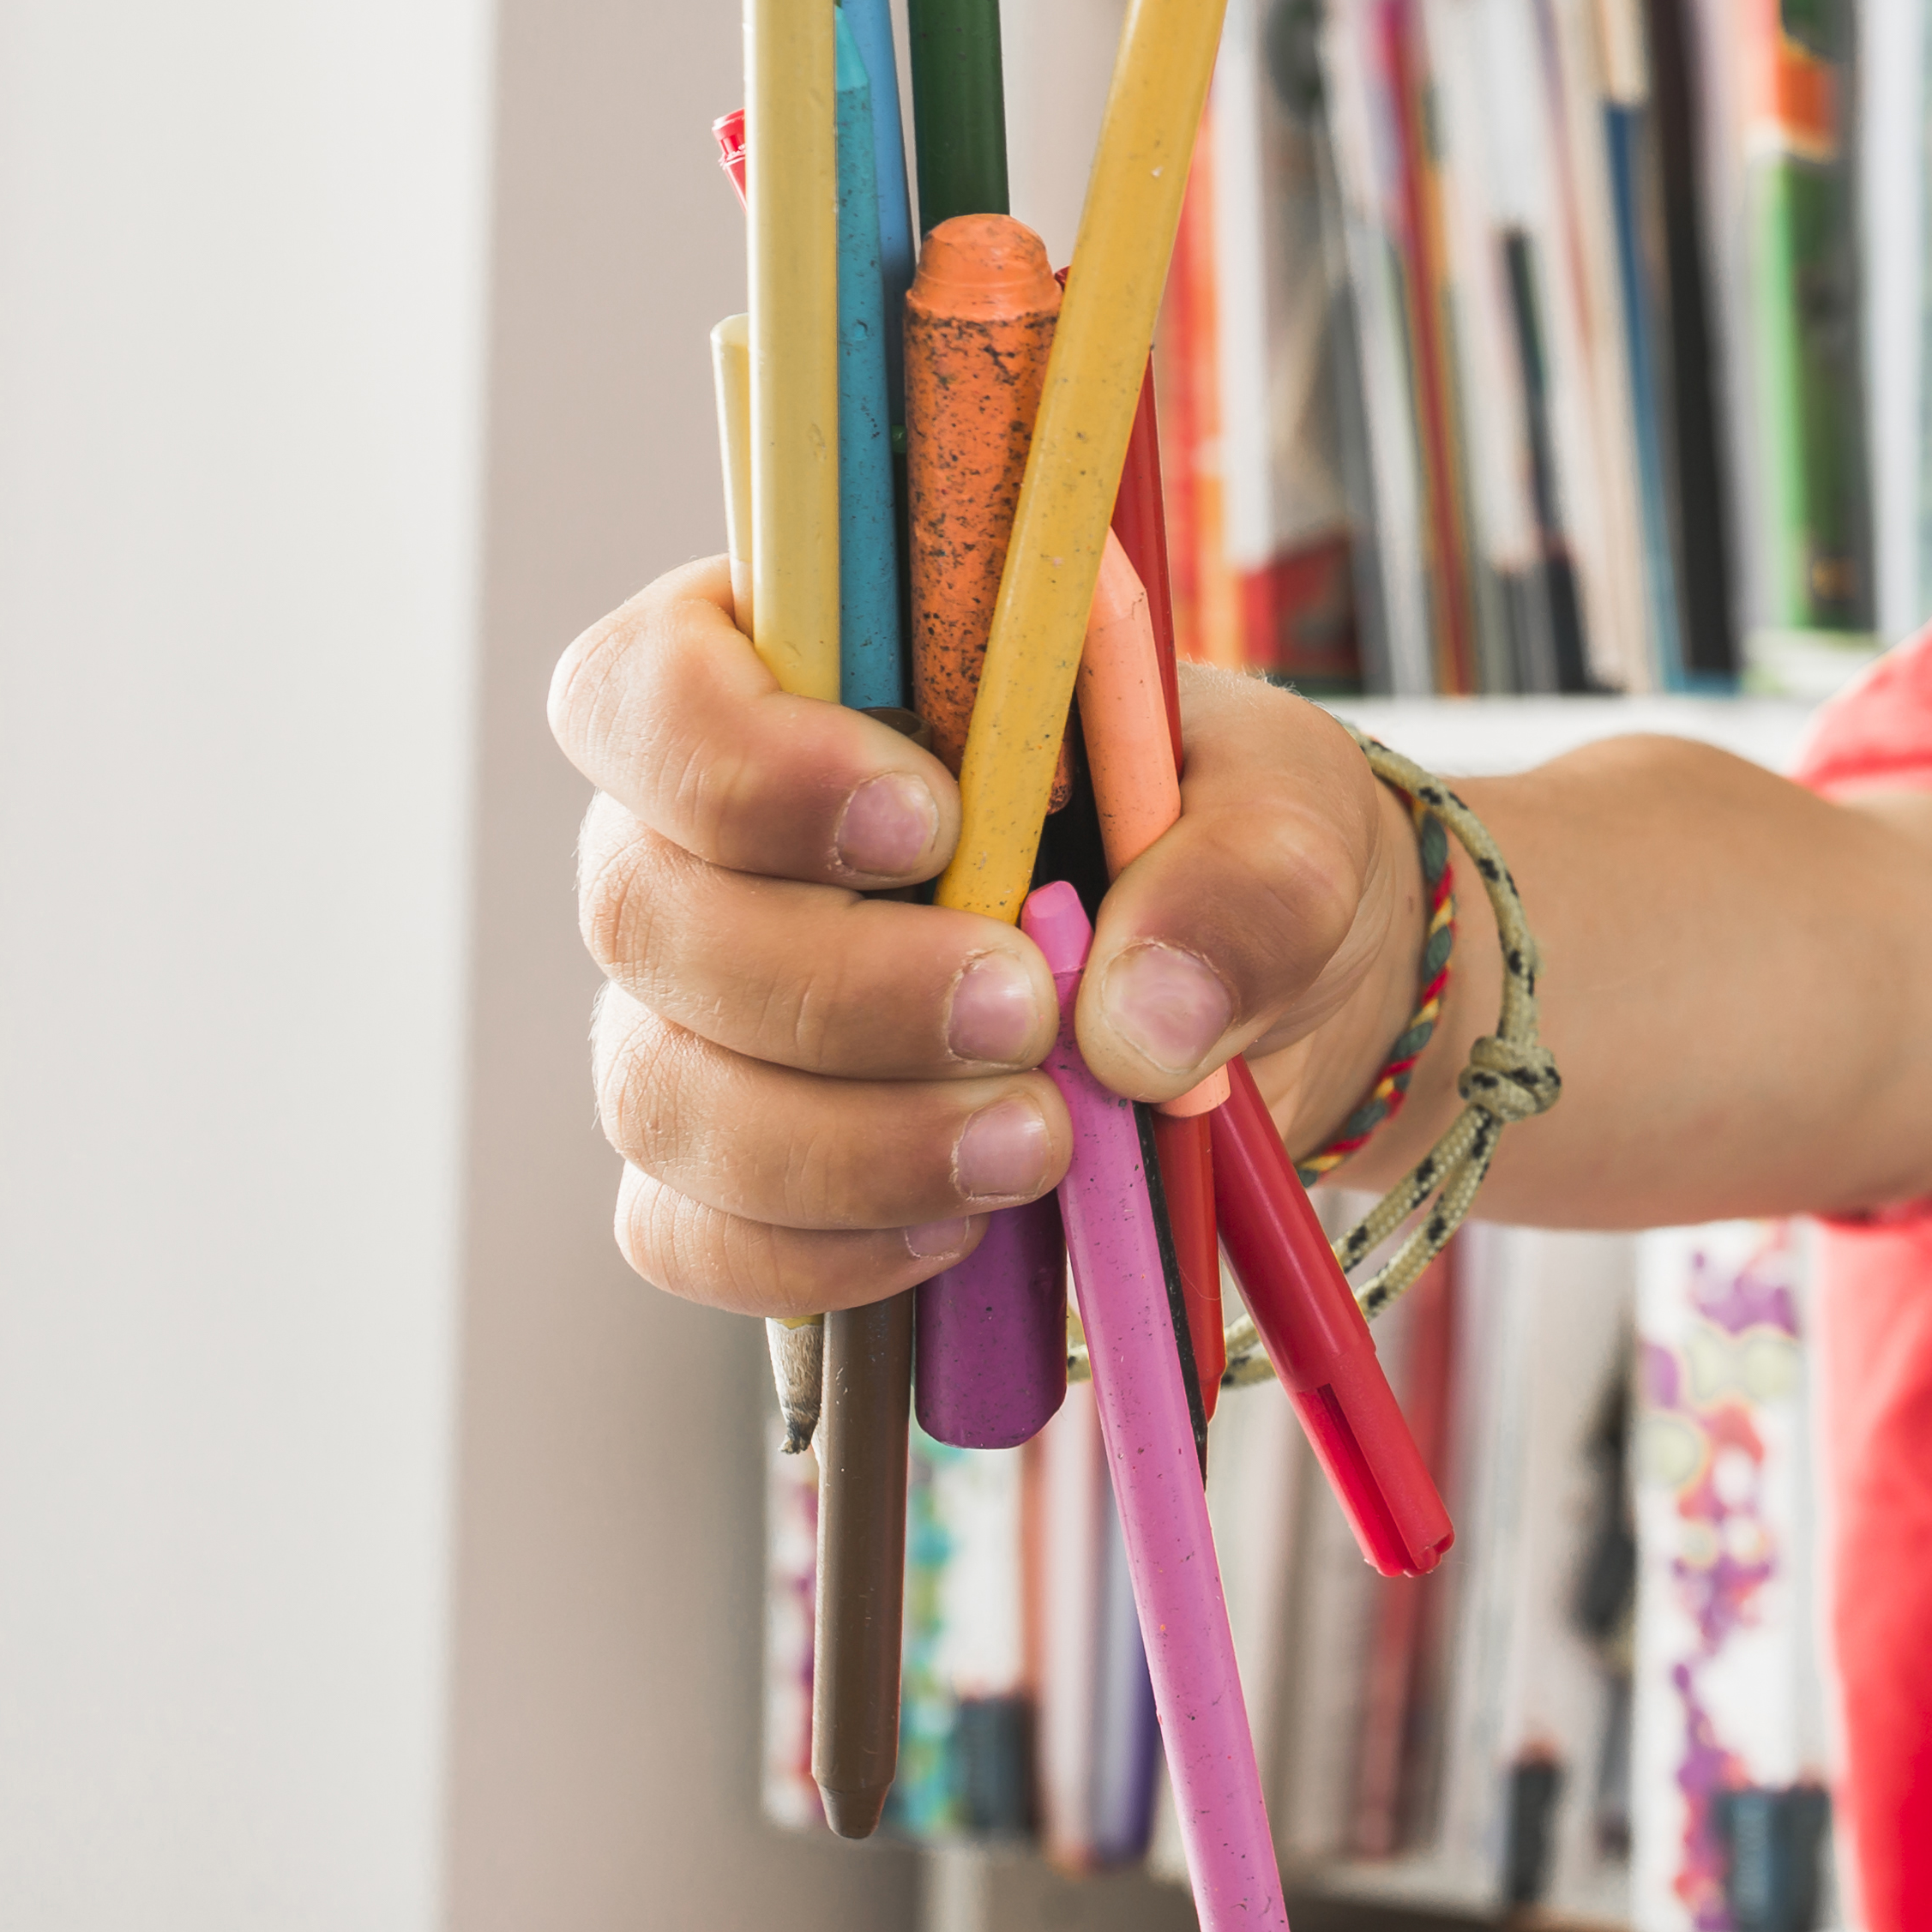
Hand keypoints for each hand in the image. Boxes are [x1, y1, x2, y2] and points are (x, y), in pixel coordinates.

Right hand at [551, 559, 1428, 1316]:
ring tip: (1036, 1146)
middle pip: (641, 910)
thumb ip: (1244, 880)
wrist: (1258, 1000)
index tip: (929, 819)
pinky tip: (962, 1231)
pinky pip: (687, 1233)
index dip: (747, 761)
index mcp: (797, 679)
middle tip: (1025, 1011)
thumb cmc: (1226, 844)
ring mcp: (694, 1014)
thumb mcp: (1290, 816)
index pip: (647, 689)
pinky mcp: (729, 1168)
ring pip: (659, 1089)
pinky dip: (820, 1251)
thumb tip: (1136, 1024)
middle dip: (837, 986)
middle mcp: (699, 842)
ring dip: (841, 1143)